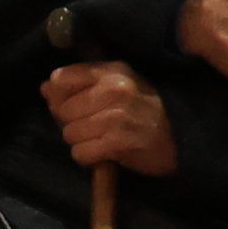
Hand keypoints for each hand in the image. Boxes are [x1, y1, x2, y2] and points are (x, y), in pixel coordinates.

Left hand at [45, 59, 180, 175]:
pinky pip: (80, 153)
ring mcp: (116, 117)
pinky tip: (104, 152)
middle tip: (94, 127)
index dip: (59, 96)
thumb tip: (45, 88)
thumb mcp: (118, 87)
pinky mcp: (118, 143)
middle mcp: (114, 90)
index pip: (60, 78)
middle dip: (72, 122)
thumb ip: (81, 83)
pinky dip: (88, 157)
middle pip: (62, 110)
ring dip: (81, 141)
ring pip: (69, 133)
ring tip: (102, 139)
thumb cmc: (145, 111)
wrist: (182, 139)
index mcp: (112, 71)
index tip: (74, 105)